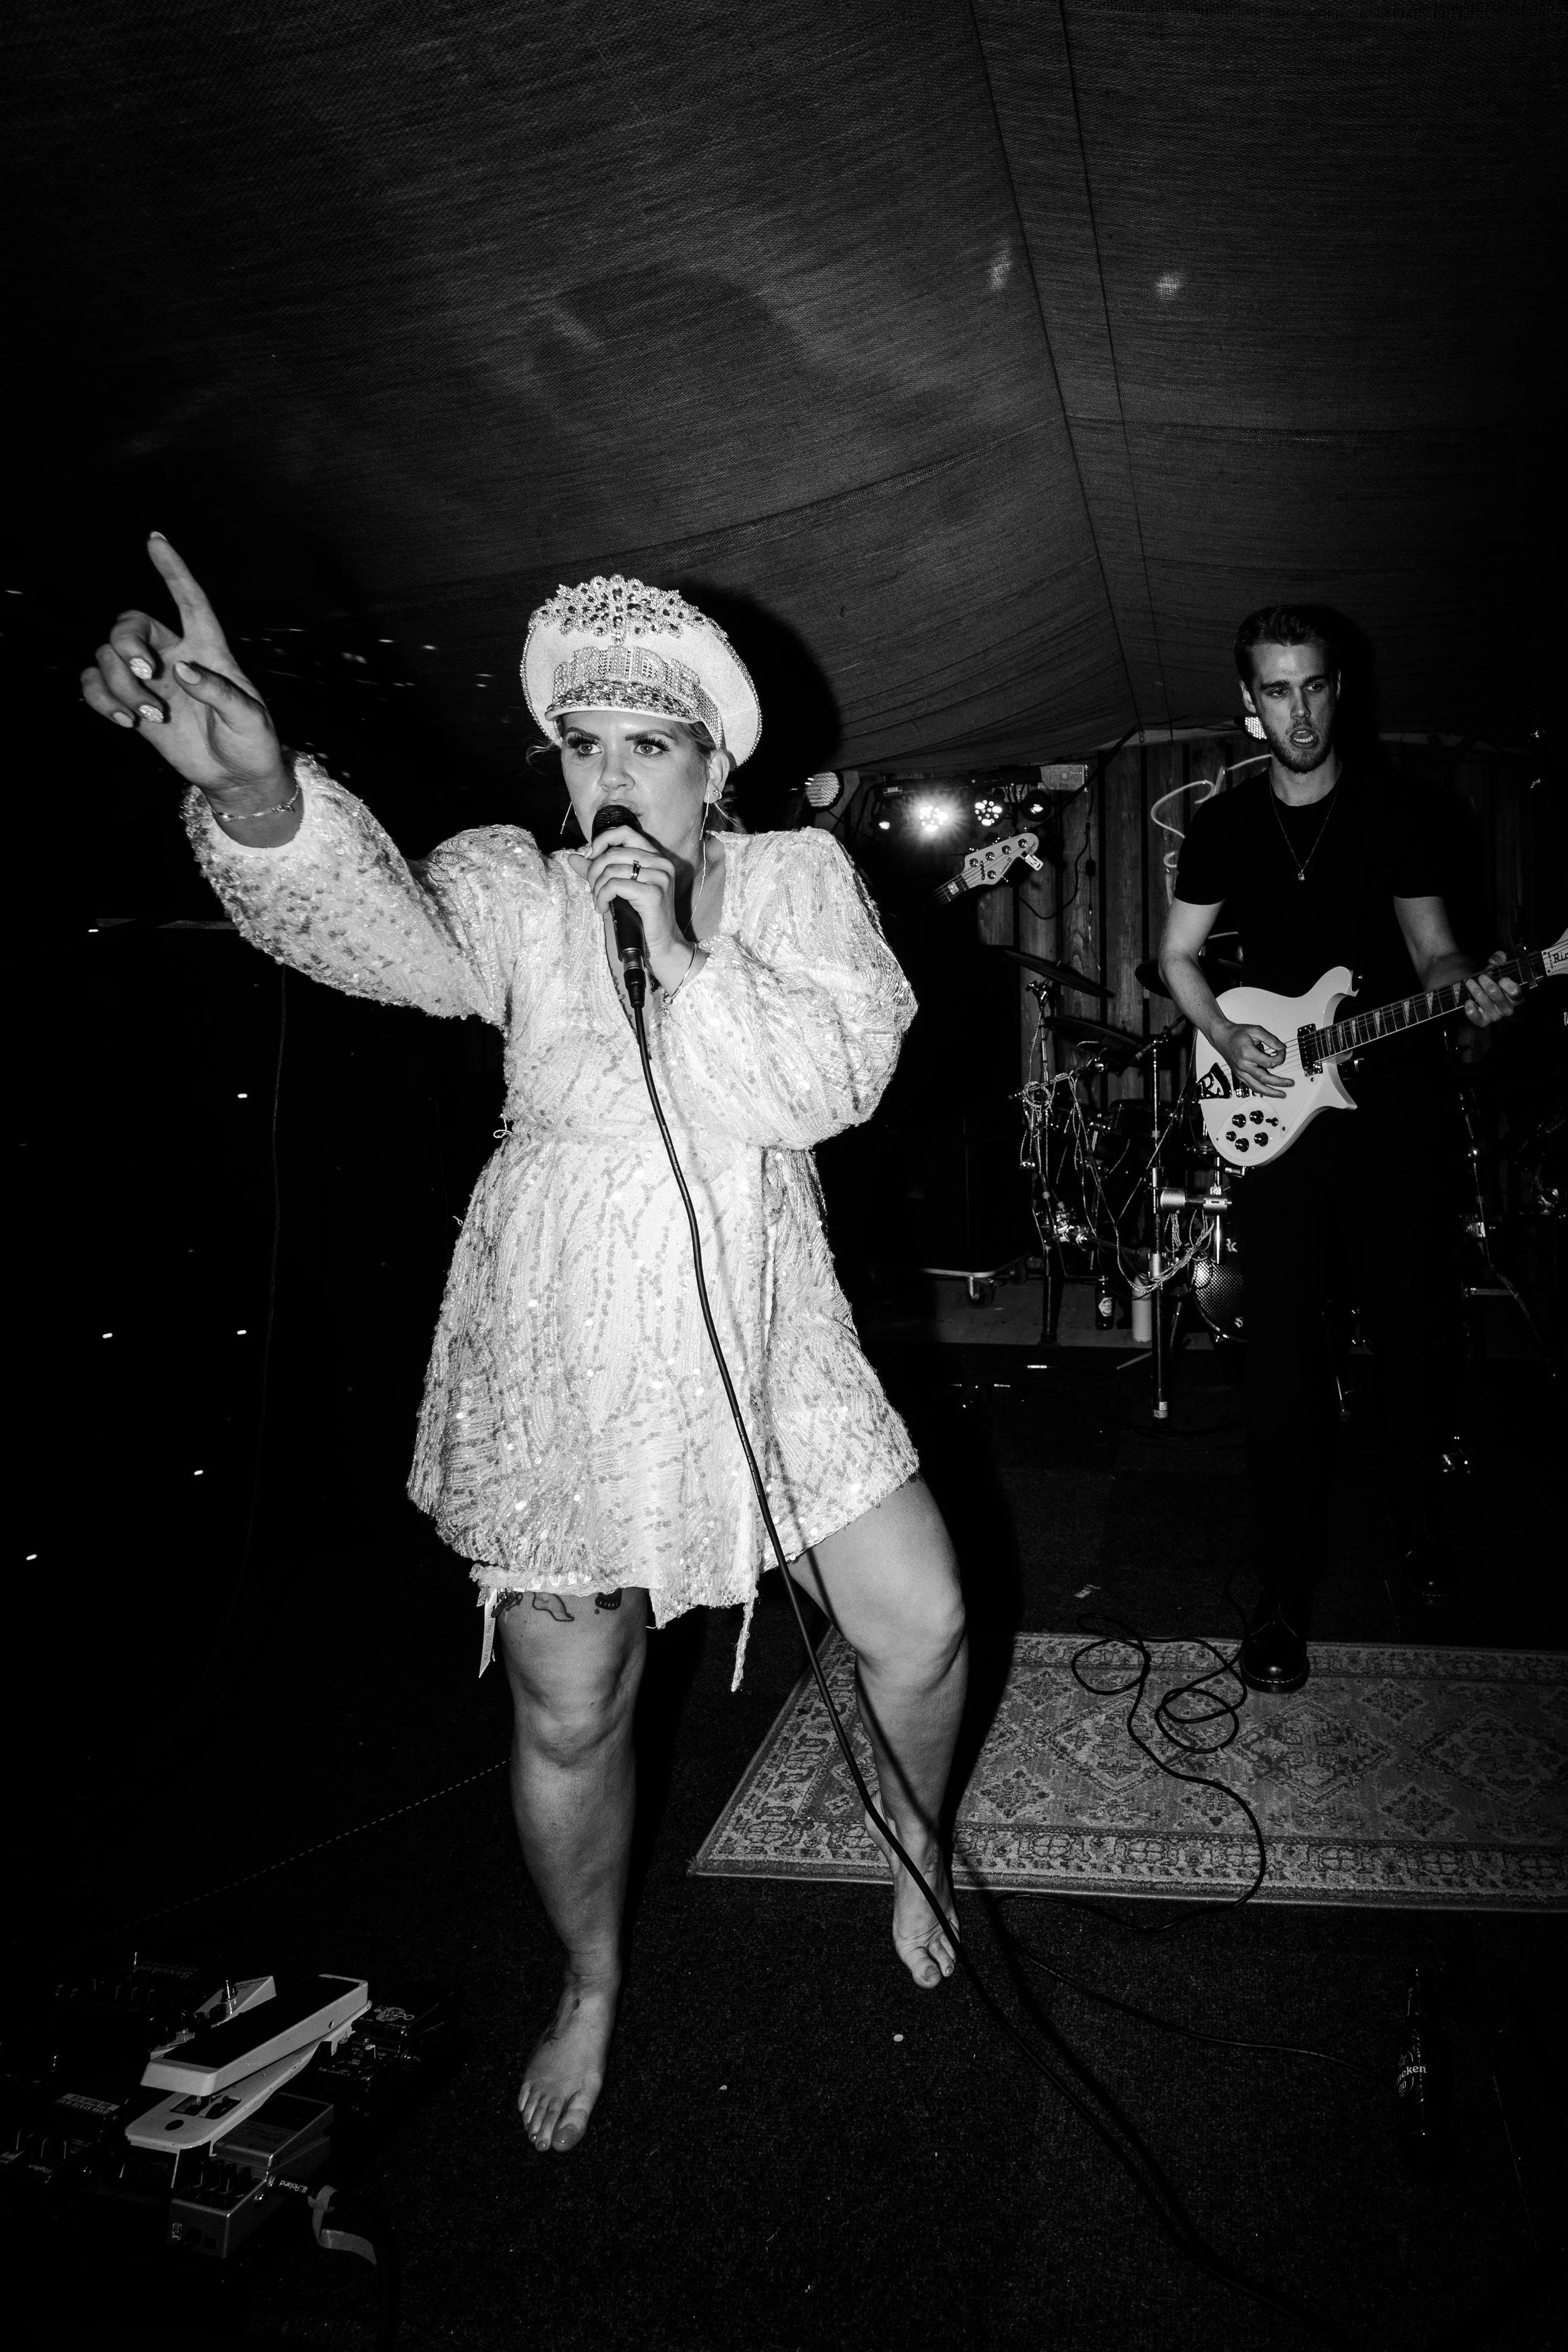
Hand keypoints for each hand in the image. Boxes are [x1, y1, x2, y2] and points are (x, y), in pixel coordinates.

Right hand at [80, 535, 289, 806]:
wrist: (236, 778)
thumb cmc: (252, 742)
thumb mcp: (248, 718)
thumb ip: (220, 692)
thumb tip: (182, 671)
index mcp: (208, 650)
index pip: (190, 600)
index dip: (173, 570)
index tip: (156, 539)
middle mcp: (174, 656)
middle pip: (130, 623)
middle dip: (127, 644)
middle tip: (147, 676)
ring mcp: (150, 680)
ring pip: (108, 657)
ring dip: (119, 685)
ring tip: (148, 717)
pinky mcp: (133, 704)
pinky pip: (95, 684)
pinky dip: (100, 699)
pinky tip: (125, 722)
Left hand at [576, 824, 685, 966]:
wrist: (662, 944)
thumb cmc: (642, 917)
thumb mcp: (620, 889)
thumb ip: (599, 871)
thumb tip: (573, 858)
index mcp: (656, 857)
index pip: (625, 832)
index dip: (602, 840)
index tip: (590, 857)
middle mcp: (661, 863)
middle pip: (613, 852)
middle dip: (594, 871)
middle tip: (592, 889)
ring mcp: (659, 877)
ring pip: (611, 869)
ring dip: (597, 888)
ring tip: (598, 902)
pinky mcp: (652, 893)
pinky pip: (614, 885)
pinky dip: (602, 897)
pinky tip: (604, 908)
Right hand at [1216, 1019, 1292, 1097]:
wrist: (1222, 1038)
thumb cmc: (1236, 1034)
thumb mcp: (1255, 1030)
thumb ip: (1270, 1039)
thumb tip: (1282, 1048)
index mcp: (1247, 1053)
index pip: (1269, 1062)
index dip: (1280, 1057)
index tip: (1281, 1052)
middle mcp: (1243, 1065)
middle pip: (1264, 1078)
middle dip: (1279, 1082)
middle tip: (1290, 1083)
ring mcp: (1240, 1072)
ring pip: (1257, 1087)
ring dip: (1271, 1092)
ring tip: (1281, 1094)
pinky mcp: (1239, 1075)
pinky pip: (1251, 1086)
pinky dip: (1261, 1090)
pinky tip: (1269, 1092)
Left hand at [1456, 951, 1519, 1059]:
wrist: (1481, 993)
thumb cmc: (1493, 981)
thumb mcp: (1498, 969)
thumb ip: (1499, 959)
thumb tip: (1497, 957)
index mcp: (1516, 995)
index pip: (1516, 992)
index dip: (1507, 984)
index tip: (1501, 978)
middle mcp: (1508, 1007)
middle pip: (1495, 993)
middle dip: (1485, 981)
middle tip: (1481, 977)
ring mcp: (1496, 1015)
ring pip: (1482, 1000)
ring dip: (1474, 988)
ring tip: (1470, 982)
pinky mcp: (1483, 1021)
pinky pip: (1475, 1016)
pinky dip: (1469, 1007)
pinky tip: (1468, 1001)